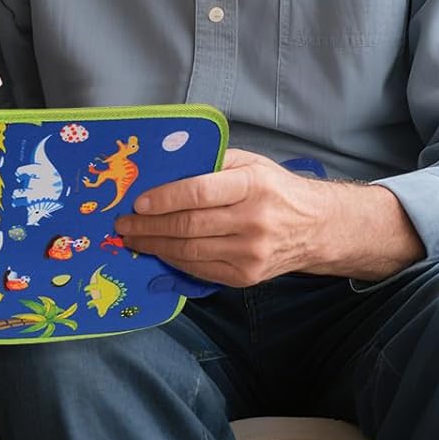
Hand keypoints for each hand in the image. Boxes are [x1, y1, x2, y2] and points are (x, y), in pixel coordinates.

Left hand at [113, 148, 324, 286]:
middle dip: (149, 226)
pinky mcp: (247, 277)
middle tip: (123, 223)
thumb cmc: (275, 188)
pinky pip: (201, 270)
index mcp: (252, 185)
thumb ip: (211, 162)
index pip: (199, 192)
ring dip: (155, 245)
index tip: (137, 201)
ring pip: (191, 252)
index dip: (164, 198)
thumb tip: (165, 166)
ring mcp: (251, 254)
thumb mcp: (250, 162)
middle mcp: (253, 221)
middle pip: (190, 226)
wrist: (315, 228)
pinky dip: (174, 261)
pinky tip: (158, 250)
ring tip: (132, 238)